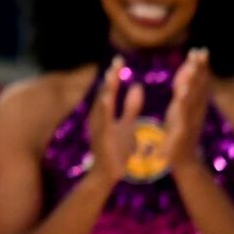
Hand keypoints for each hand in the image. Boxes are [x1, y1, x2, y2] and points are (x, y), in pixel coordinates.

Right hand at [85, 56, 146, 182]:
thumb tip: (136, 85)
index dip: (114, 75)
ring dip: (105, 90)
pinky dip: (103, 109)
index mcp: (105, 112)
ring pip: (100, 105)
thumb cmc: (117, 149)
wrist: (108, 174)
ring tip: (111, 76)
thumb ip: (130, 106)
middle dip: (110, 78)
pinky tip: (107, 98)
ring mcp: (97, 127)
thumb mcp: (127, 124)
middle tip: (117, 61)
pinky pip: (101, 121)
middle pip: (103, 93)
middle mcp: (98, 117)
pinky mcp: (100, 138)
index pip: (110, 89)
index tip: (120, 59)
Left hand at [160, 48, 211, 173]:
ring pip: (193, 97)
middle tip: (201, 51)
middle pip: (199, 87)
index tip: (200, 50)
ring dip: (194, 81)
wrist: (183, 161)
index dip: (201, 67)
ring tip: (194, 66)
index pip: (199, 83)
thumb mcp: (180, 108)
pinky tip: (182, 91)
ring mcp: (190, 120)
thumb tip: (185, 74)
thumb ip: (182, 92)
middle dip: (200, 69)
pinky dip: (183, 102)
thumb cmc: (180, 133)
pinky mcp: (182, 129)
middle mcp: (195, 111)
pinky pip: (183, 113)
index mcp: (194, 105)